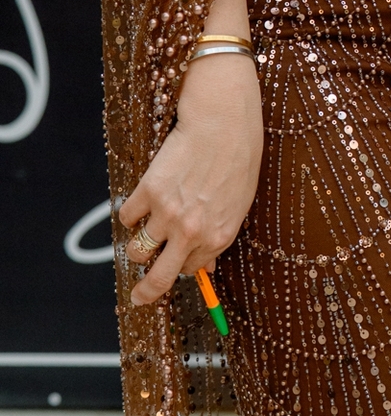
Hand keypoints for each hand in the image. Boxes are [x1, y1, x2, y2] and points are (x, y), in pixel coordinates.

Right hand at [119, 52, 263, 306]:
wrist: (223, 119)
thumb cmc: (239, 156)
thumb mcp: (240, 202)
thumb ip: (220, 237)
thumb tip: (207, 268)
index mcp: (219, 236)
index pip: (191, 270)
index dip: (183, 265)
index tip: (175, 264)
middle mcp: (191, 231)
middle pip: (158, 279)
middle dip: (145, 293)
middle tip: (138, 296)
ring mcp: (167, 213)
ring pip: (137, 249)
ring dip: (139, 242)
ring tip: (146, 227)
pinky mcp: (148, 192)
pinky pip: (126, 217)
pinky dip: (130, 212)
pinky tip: (143, 199)